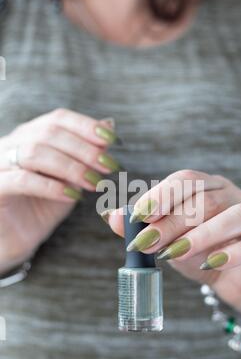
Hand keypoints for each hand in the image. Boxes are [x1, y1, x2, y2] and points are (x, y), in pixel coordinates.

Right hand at [0, 108, 121, 272]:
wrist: (14, 240)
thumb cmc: (42, 208)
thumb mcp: (70, 180)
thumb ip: (86, 155)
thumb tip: (109, 125)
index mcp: (30, 136)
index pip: (58, 118)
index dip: (86, 126)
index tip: (111, 140)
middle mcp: (11, 144)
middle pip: (49, 132)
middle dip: (84, 149)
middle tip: (108, 166)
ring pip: (35, 152)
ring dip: (71, 167)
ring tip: (94, 183)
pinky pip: (22, 180)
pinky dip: (51, 186)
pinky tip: (72, 196)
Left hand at [105, 170, 240, 314]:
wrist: (236, 283)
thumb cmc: (201, 255)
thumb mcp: (168, 242)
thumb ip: (142, 228)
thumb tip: (110, 217)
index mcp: (210, 188)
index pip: (186, 180)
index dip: (161, 195)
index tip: (138, 216)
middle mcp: (236, 196)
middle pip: (205, 200)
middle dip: (171, 222)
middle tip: (145, 244)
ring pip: (235, 215)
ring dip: (201, 234)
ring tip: (174, 254)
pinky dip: (234, 252)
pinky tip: (211, 263)